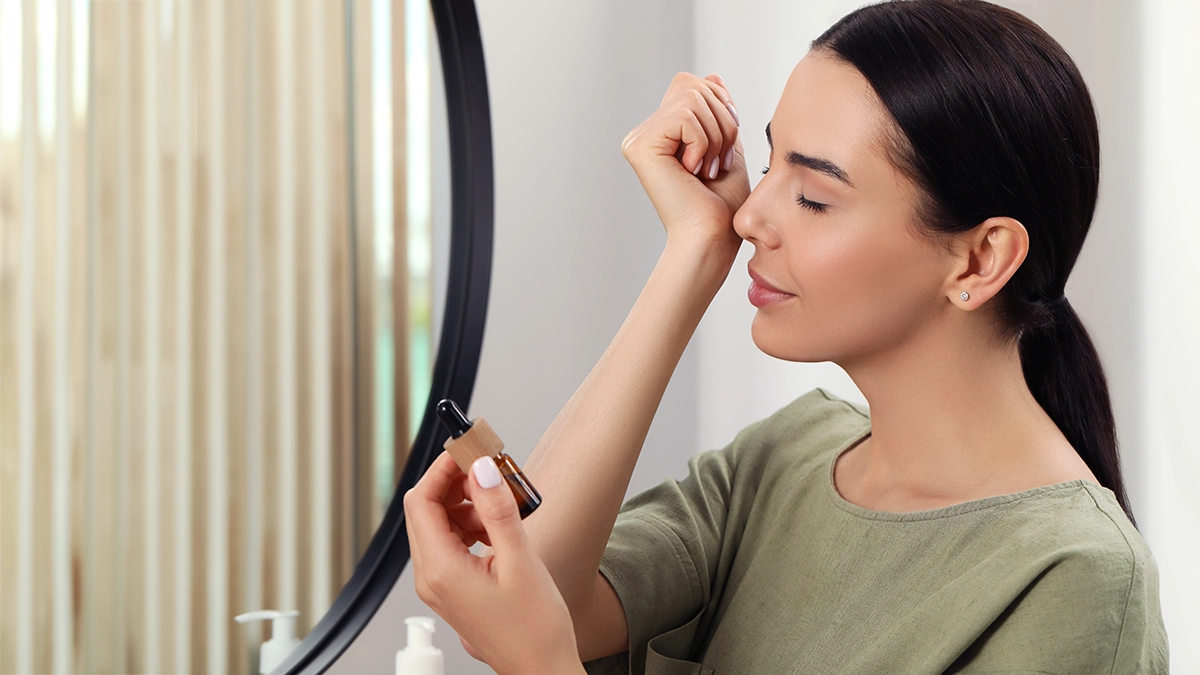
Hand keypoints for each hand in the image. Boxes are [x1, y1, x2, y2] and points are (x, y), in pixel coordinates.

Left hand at [404, 452, 585, 674]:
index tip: (468, 450)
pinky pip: (451, 542)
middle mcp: (431, 577)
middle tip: (490, 470)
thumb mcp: (520, 560)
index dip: (442, 469)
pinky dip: (471, 524)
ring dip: (467, 504)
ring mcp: (440, 584)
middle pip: (426, 509)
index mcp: (440, 570)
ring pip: (439, 523)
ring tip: (502, 502)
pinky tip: (498, 527)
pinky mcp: (453, 587)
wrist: (540, 668)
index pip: (421, 500)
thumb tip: (481, 469)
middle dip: (456, 483)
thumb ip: (497, 510)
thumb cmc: (534, 629)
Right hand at [622, 72, 750, 261]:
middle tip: (717, 163)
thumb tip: (712, 76)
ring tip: (707, 170)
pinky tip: (693, 172)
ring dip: (715, 137)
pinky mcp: (639, 146)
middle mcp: (644, 133)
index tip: (723, 150)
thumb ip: (718, 114)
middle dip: (722, 122)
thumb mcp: (727, 147)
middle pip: (694, 86)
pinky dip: (702, 143)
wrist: (710, 238)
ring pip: (692, 99)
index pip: (693, 85)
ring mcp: (639, 139)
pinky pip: (685, 117)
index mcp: (662, 132)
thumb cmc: (721, 206)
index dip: (720, 107)